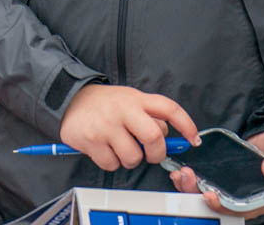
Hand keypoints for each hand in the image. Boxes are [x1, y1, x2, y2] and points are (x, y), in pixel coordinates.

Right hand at [57, 83, 197, 171]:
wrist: (69, 99)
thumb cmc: (105, 104)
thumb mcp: (129, 100)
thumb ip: (149, 116)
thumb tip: (169, 140)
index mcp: (136, 99)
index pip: (168, 108)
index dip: (186, 125)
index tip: (194, 140)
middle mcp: (122, 110)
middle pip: (154, 138)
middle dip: (156, 153)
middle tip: (150, 154)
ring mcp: (106, 125)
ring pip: (133, 157)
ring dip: (129, 159)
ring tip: (119, 147)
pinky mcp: (91, 140)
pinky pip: (112, 164)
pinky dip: (110, 162)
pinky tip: (103, 148)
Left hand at [168, 129, 263, 218]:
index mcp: (263, 199)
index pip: (240, 209)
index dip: (223, 206)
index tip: (209, 196)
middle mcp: (246, 198)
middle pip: (220, 204)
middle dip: (200, 194)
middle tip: (188, 178)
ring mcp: (234, 189)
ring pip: (209, 194)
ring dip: (193, 187)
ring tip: (181, 174)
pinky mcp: (225, 179)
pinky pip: (207, 182)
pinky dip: (194, 178)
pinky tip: (183, 170)